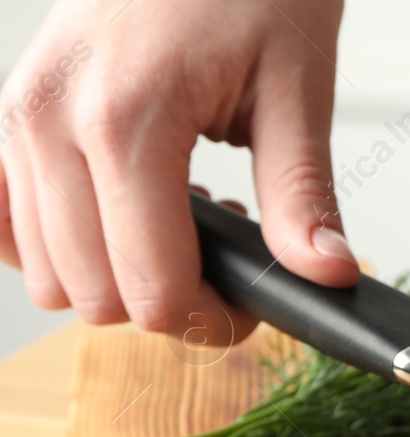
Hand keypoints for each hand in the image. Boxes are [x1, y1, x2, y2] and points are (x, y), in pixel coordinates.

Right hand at [0, 0, 353, 331]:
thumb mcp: (296, 91)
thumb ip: (302, 197)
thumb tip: (326, 274)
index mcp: (125, 119)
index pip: (150, 287)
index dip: (211, 320)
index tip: (255, 303)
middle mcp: (50, 121)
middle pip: (93, 294)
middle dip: (168, 305)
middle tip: (230, 268)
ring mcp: (19, 117)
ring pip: (48, 272)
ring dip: (119, 274)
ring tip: (185, 223)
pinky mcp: (13, 115)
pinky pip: (12, 224)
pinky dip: (68, 243)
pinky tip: (129, 214)